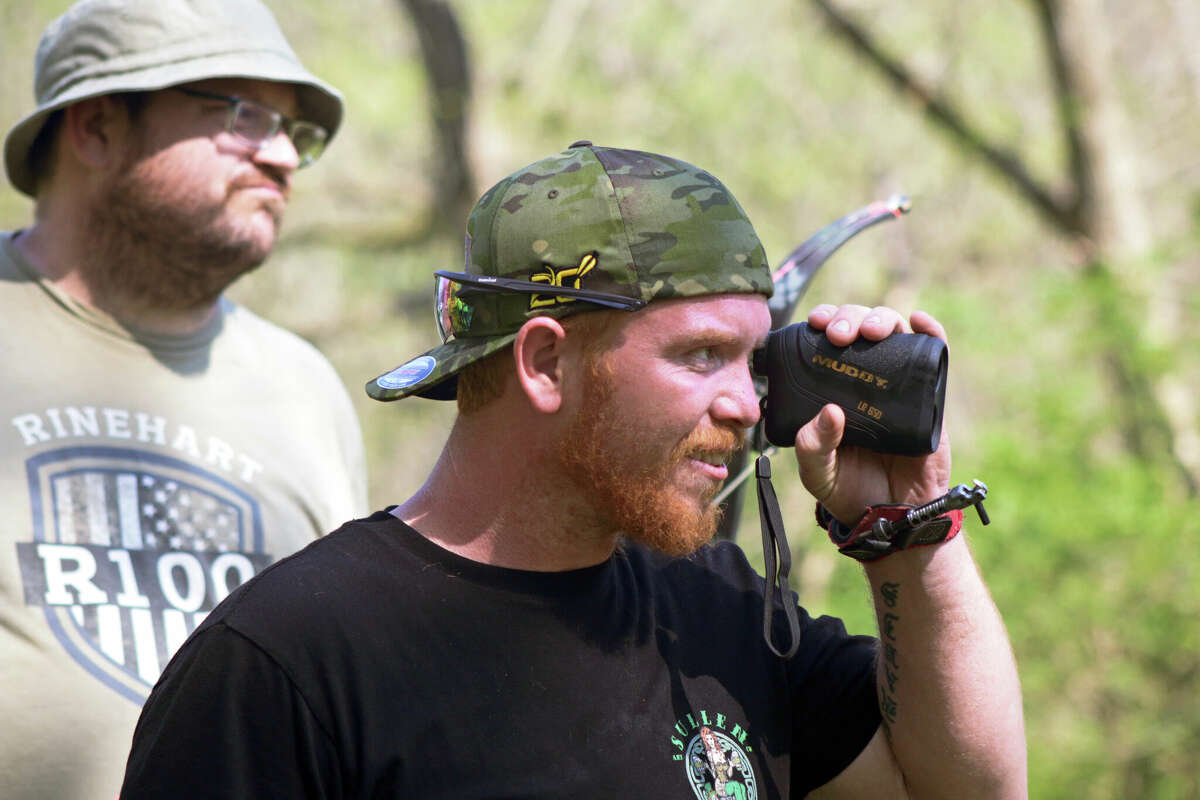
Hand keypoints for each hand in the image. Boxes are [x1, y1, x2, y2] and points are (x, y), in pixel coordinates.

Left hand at [793, 304, 951, 524]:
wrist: (893, 516)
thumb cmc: (850, 492)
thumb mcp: (817, 473)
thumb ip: (813, 446)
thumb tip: (830, 411)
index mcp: (830, 387)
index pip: (825, 341)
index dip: (822, 322)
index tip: (814, 322)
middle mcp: (863, 379)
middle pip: (858, 329)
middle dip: (848, 318)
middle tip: (838, 335)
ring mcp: (898, 384)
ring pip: (893, 333)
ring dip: (881, 319)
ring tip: (870, 331)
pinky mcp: (929, 396)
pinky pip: (934, 356)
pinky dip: (930, 331)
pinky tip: (919, 321)